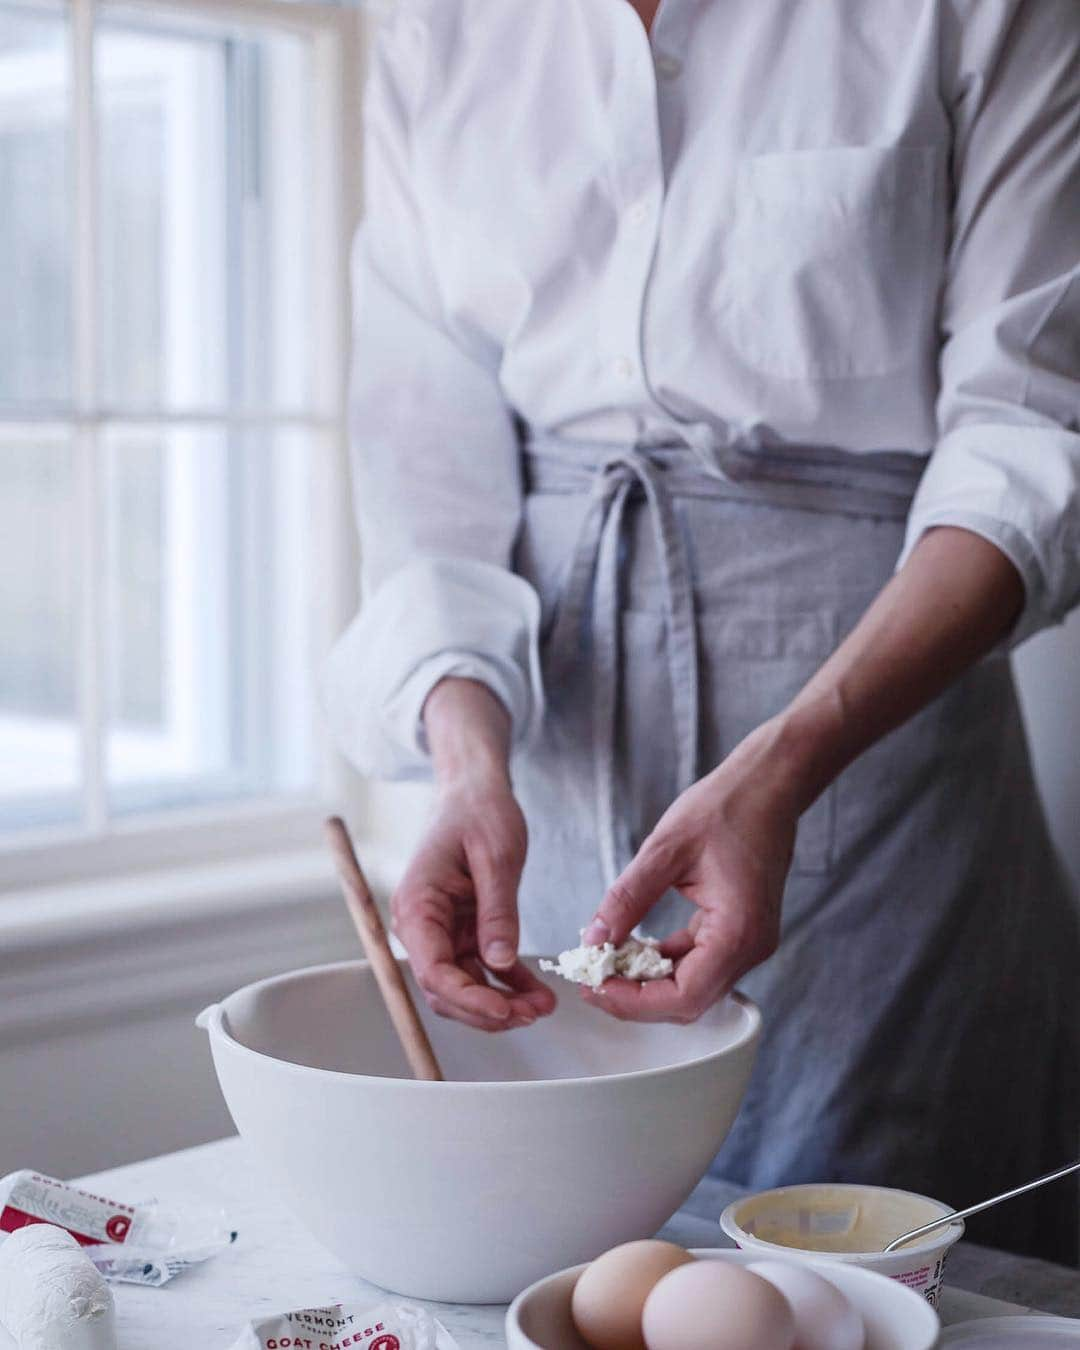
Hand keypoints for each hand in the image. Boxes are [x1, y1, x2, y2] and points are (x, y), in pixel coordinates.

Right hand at [391, 770, 556, 1032]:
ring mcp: (441, 931)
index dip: (468, 998)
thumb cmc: (479, 812)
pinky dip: (508, 983)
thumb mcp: (497, 858)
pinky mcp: (463, 931)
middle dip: (488, 1009)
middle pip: (446, 988)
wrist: (475, 792)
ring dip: (501, 1002)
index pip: (433, 969)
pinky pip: (482, 968)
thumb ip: (497, 911)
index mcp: (417, 905)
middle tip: (533, 1014)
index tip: (505, 1011)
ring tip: (543, 1006)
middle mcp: (421, 925)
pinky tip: (536, 992)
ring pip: (465, 985)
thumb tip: (499, 962)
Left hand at [579, 718, 802, 1023]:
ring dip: (649, 982)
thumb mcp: (665, 850)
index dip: (635, 1002)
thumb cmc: (726, 807)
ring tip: (605, 963)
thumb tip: (594, 939)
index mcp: (738, 932)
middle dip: (637, 998)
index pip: (684, 996)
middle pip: (688, 1001)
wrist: (769, 785)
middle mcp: (751, 948)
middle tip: (592, 980)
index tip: (594, 986)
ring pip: (693, 986)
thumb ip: (627, 898)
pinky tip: (634, 946)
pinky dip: (666, 962)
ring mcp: (749, 942)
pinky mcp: (740, 931)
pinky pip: (699, 962)